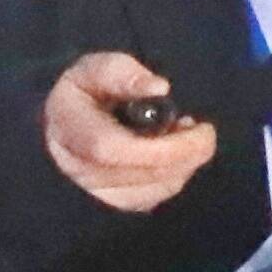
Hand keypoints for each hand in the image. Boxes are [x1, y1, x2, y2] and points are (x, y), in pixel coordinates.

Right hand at [44, 53, 218, 214]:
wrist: (74, 116)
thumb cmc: (89, 90)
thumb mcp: (99, 69)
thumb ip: (124, 74)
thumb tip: (158, 87)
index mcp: (68, 127)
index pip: (110, 148)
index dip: (159, 145)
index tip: (194, 125)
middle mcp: (74, 166)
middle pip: (136, 174)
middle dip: (182, 154)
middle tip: (203, 132)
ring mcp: (91, 190)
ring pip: (148, 192)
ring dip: (182, 165)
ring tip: (187, 137)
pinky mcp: (110, 202)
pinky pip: (151, 199)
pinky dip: (174, 178)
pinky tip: (177, 155)